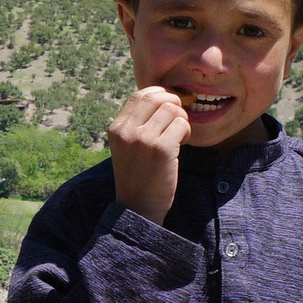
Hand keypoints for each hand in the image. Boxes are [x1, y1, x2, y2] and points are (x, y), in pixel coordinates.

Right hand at [107, 86, 188, 224]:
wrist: (138, 207)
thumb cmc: (138, 176)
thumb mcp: (127, 146)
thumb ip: (137, 124)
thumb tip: (163, 98)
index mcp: (116, 128)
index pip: (140, 95)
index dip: (160, 95)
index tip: (170, 107)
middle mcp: (126, 131)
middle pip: (157, 97)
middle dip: (174, 103)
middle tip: (178, 120)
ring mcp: (143, 139)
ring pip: (172, 109)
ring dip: (182, 120)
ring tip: (179, 136)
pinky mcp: (161, 149)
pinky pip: (181, 124)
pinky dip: (186, 132)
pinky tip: (182, 145)